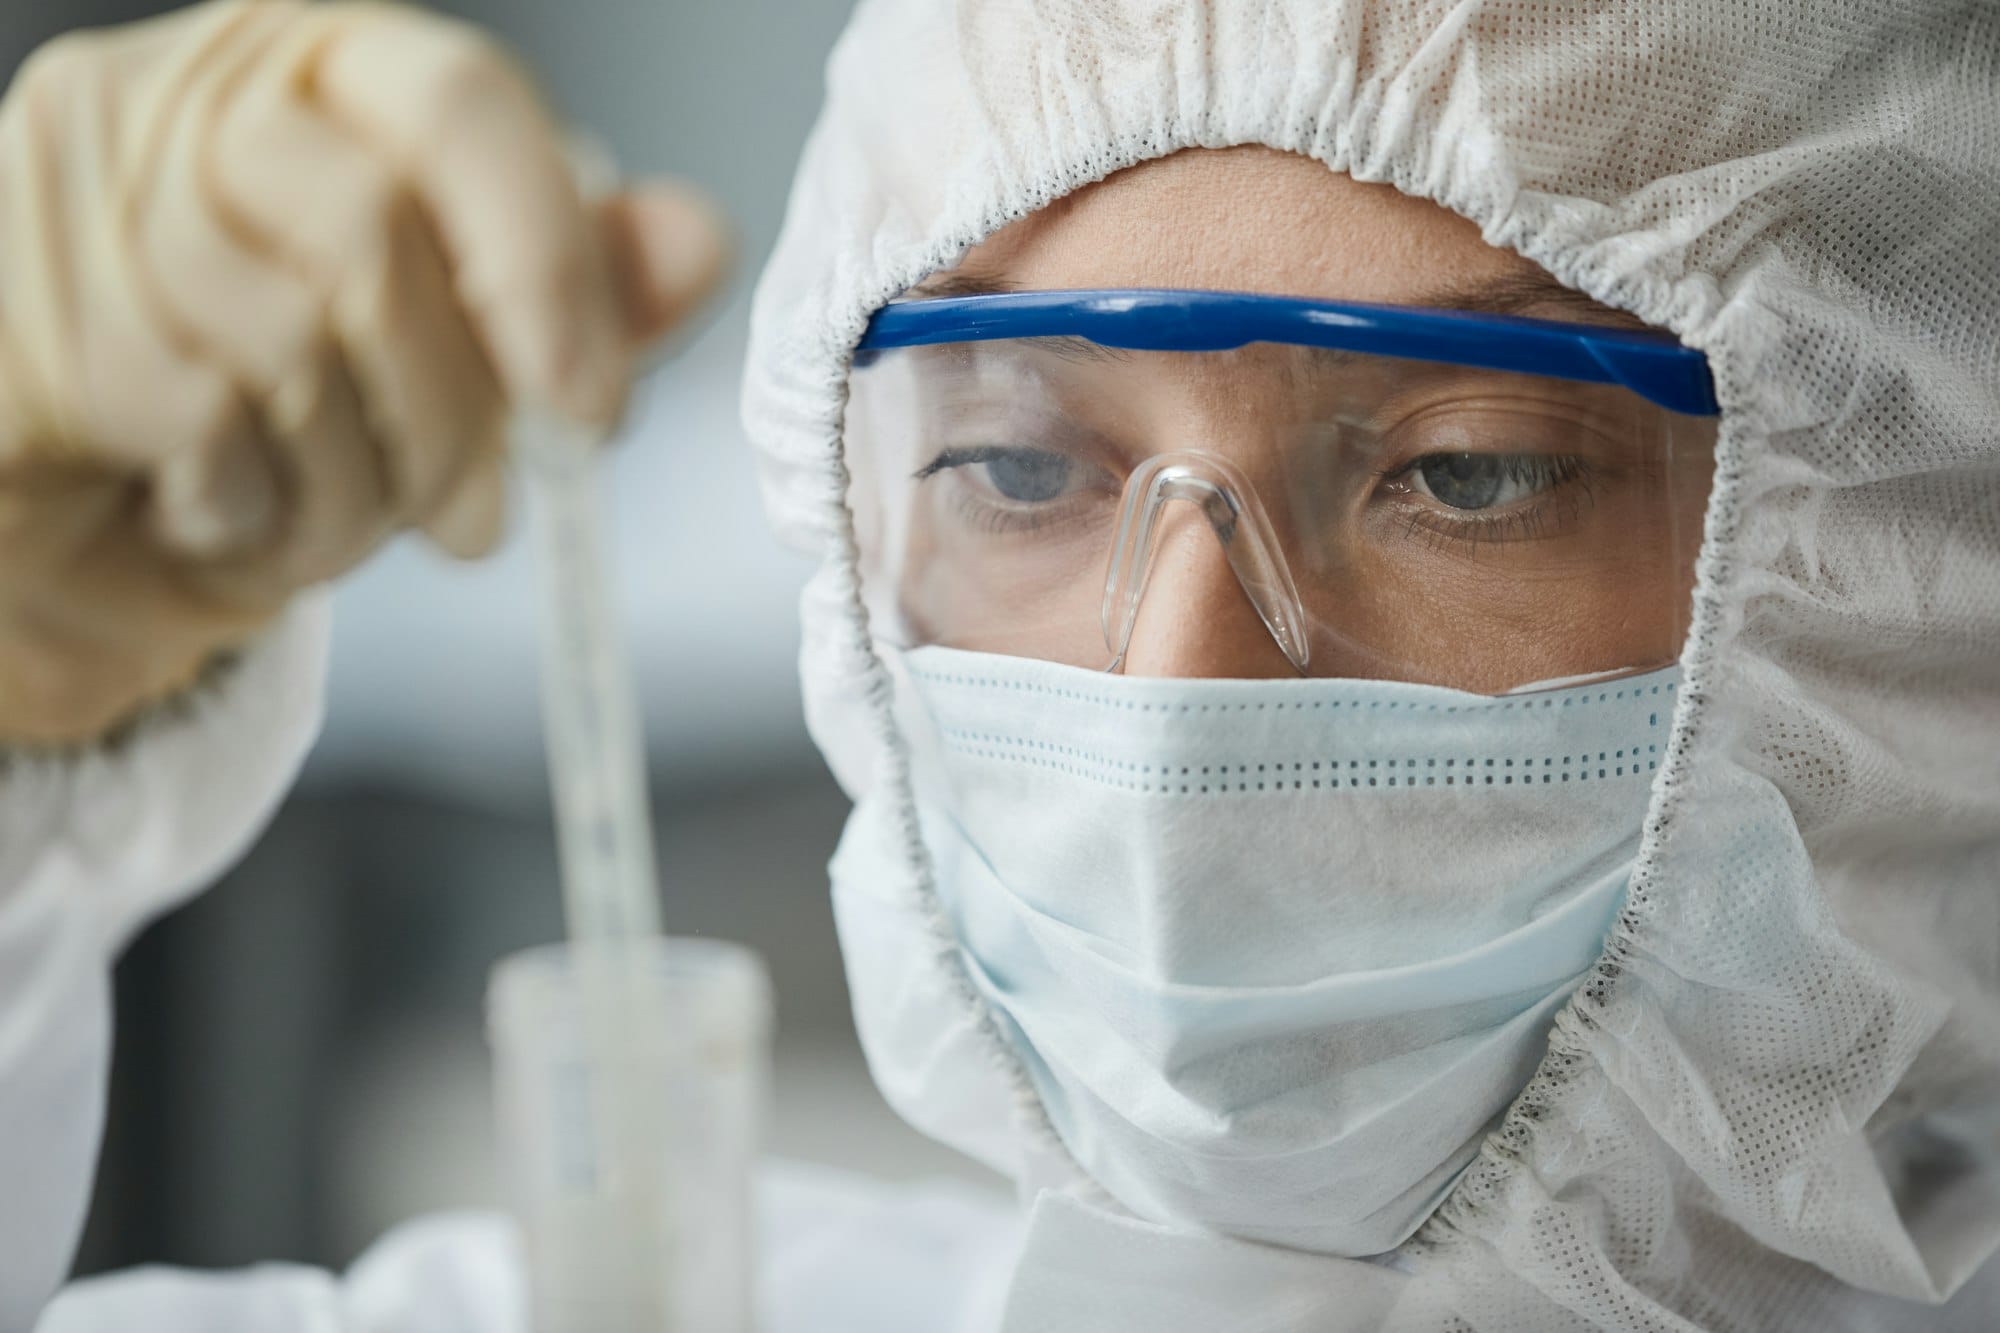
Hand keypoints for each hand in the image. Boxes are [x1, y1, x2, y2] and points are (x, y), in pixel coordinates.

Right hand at [0, 0, 727, 743]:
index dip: (547, 260)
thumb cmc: (274, 413)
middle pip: (378, 240)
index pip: (459, 103)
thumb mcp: (447, 358)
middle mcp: (187, 98)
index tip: (592, 408)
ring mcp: (83, 194)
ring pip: (291, 344)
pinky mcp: (31, 315)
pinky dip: (257, 513)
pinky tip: (242, 520)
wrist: (82, 526)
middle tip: (473, 517)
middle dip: (452, 418)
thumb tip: (698, 240)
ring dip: (356, 487)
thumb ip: (570, 293)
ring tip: (346, 524)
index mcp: (317, 71)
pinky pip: (198, 423)